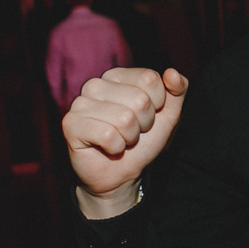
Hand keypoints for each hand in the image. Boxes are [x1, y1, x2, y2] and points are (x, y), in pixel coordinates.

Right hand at [63, 67, 189, 217]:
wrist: (122, 175)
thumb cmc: (142, 142)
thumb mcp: (168, 115)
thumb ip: (177, 90)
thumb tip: (171, 73)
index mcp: (116, 75)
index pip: (149, 79)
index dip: (157, 104)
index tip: (146, 117)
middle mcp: (95, 84)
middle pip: (139, 100)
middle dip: (143, 124)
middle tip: (132, 133)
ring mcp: (80, 103)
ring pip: (124, 119)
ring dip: (130, 138)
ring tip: (120, 140)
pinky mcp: (71, 124)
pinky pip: (107, 135)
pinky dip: (115, 148)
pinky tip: (107, 148)